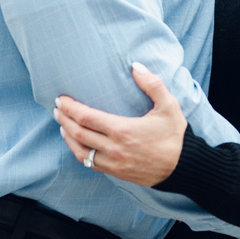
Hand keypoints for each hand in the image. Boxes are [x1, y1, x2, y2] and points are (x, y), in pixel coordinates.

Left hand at [54, 63, 186, 186]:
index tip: (61, 99)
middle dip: (64, 119)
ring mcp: (113, 162)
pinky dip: (78, 152)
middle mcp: (113, 148)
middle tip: (57, 108)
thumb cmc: (175, 136)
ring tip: (62, 125)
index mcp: (122, 129)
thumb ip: (153, 84)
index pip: (86, 117)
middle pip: (78, 133)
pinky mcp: (116, 171)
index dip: (70, 108)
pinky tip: (76, 144)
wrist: (183, 167)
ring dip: (67, 136)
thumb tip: (136, 66)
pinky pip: (89, 163)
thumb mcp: (169, 106)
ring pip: (80, 150)